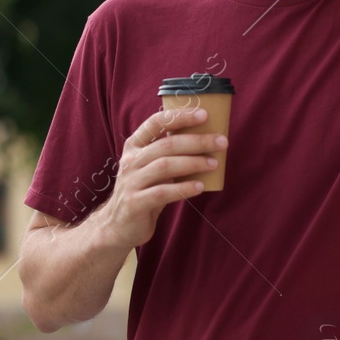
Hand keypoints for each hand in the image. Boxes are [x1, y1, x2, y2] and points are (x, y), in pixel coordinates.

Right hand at [91, 107, 225, 249]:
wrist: (118, 226)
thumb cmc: (143, 191)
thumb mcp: (151, 168)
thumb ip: (168, 153)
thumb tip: (205, 138)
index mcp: (134, 146)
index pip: (155, 123)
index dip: (179, 116)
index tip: (204, 114)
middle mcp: (130, 161)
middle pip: (166, 144)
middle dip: (197, 141)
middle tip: (221, 142)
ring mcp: (131, 182)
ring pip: (165, 166)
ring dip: (193, 163)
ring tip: (214, 163)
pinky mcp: (135, 203)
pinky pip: (163, 192)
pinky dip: (184, 188)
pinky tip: (200, 186)